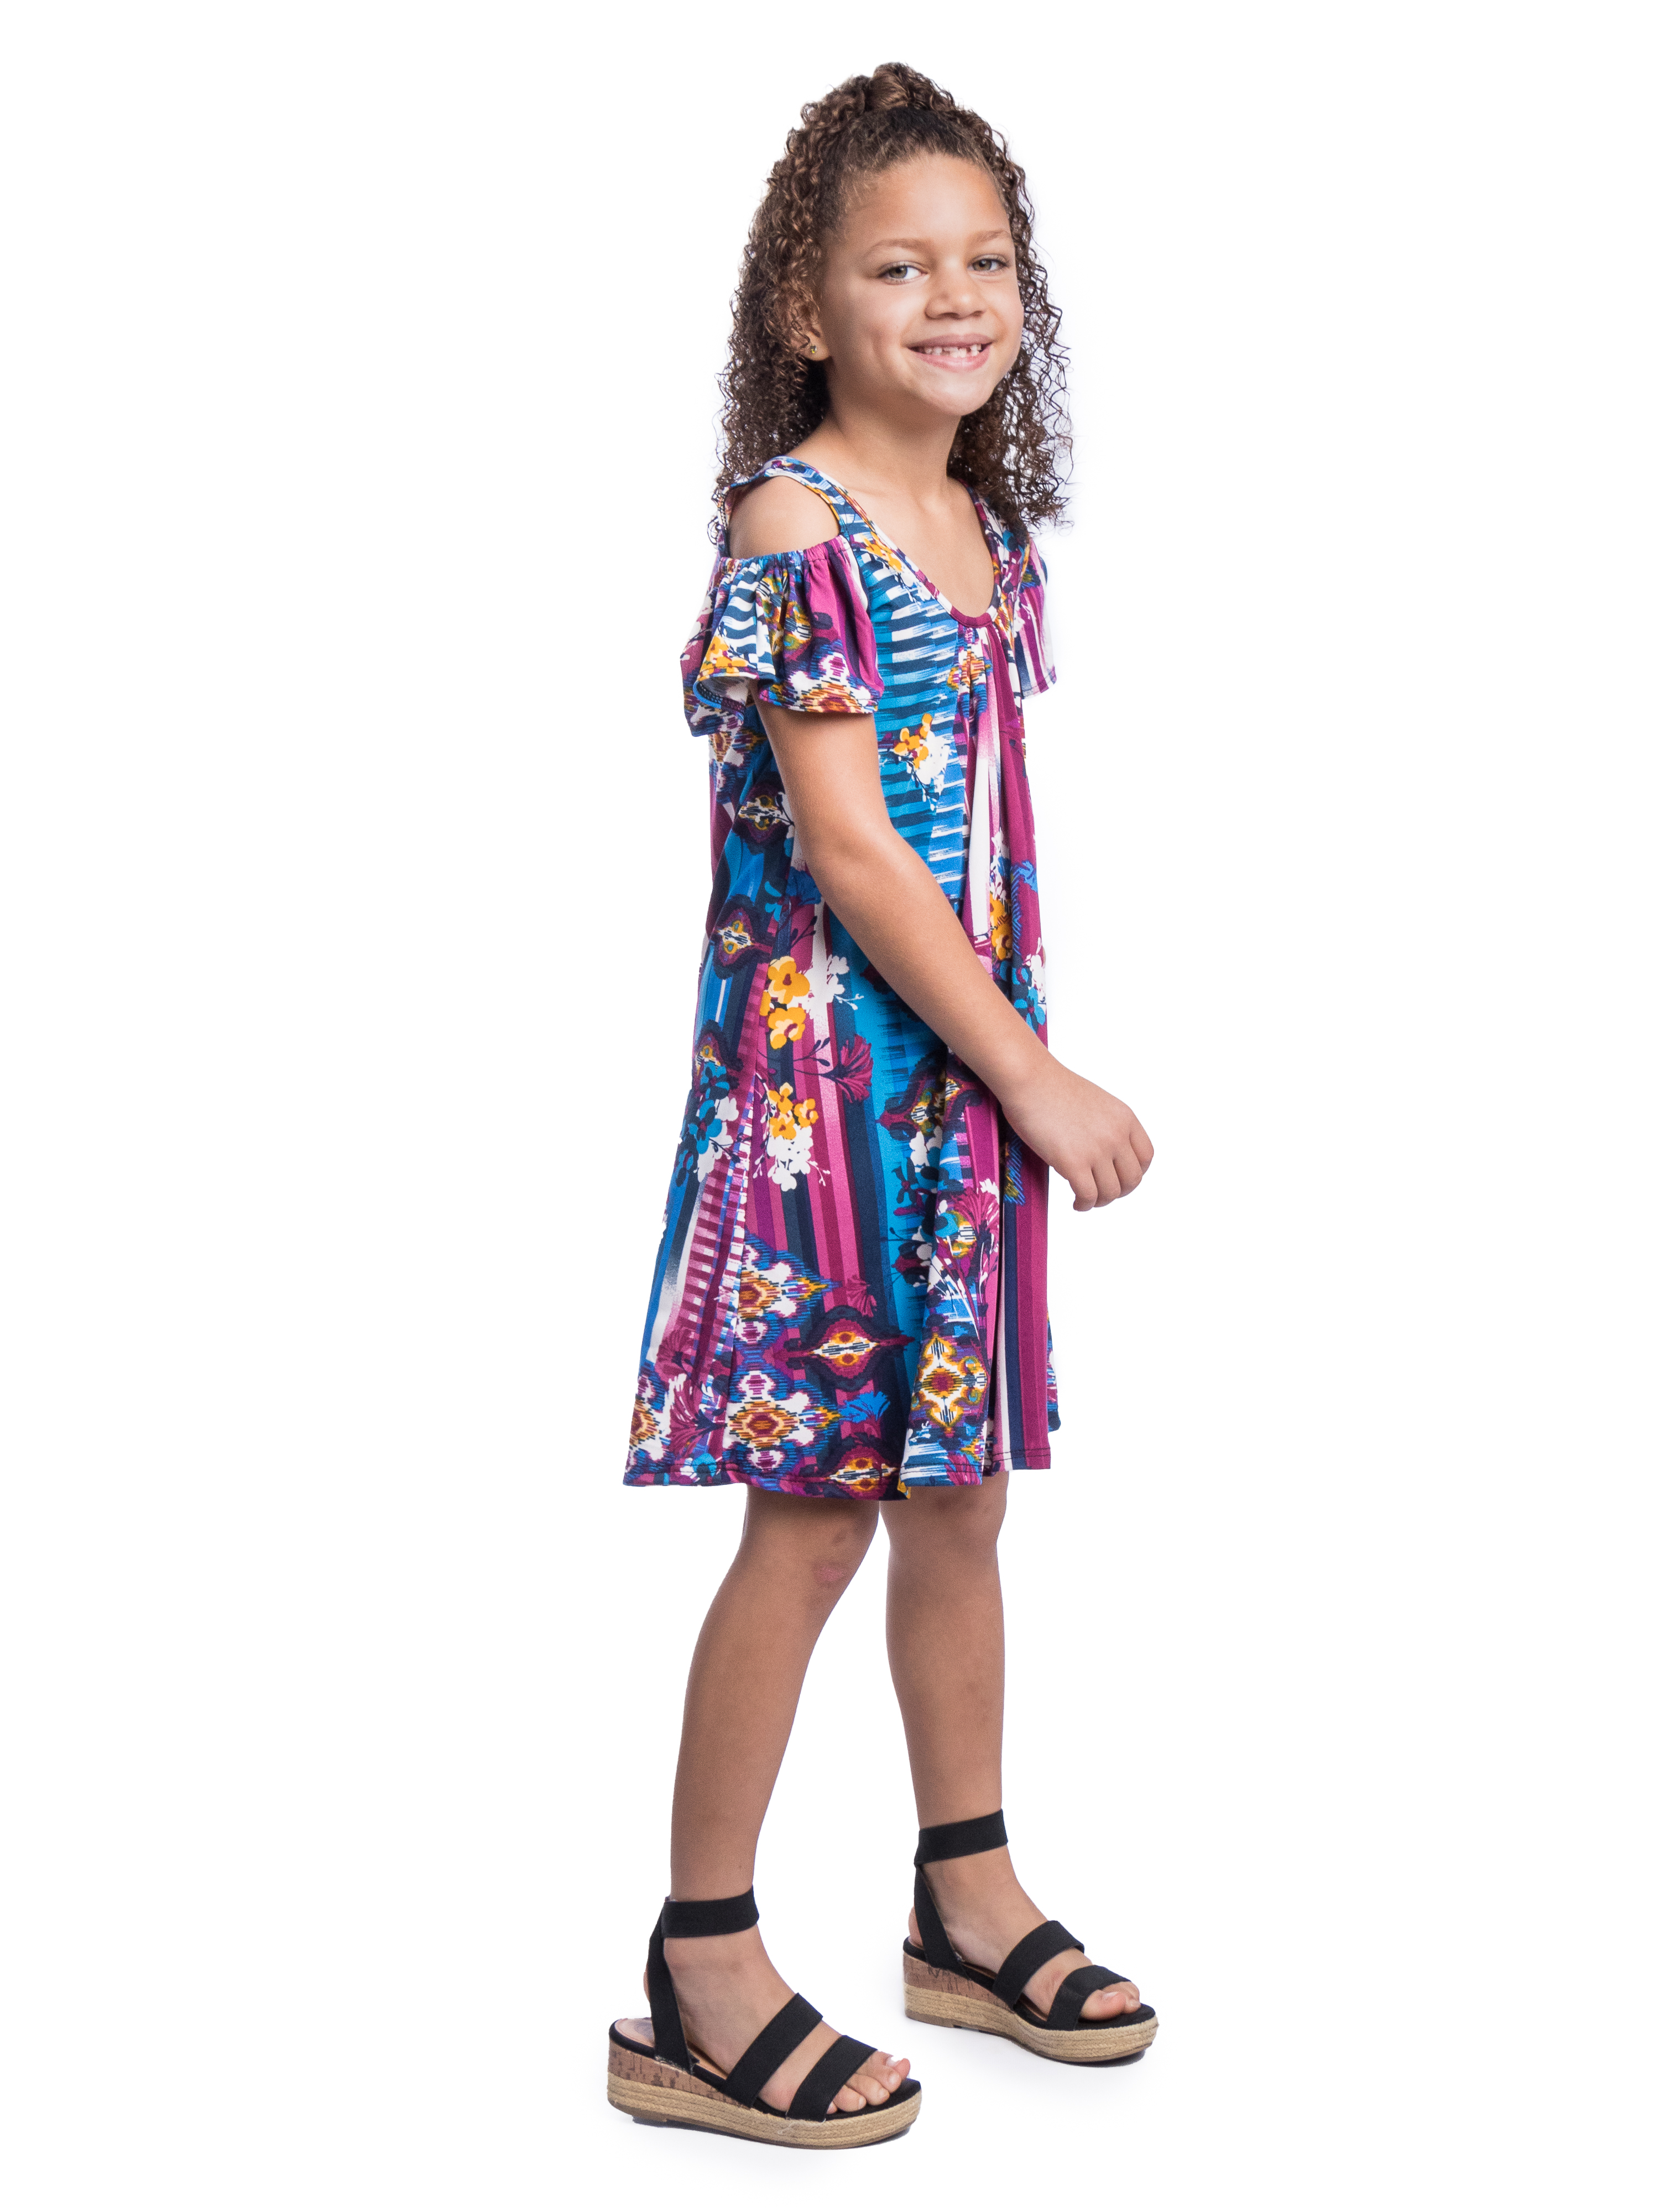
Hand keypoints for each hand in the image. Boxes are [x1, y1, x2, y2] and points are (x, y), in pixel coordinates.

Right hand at [999, 1060, 1153, 1211]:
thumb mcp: (1096, 1102)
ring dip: (1100, 1201)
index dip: (1135, 1173)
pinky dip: (1084, 1205)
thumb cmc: (1051, 1087)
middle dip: (1119, 1191)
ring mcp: (1097, 1150)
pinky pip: (1088, 1196)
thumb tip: (1104, 1153)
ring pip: (1111, 1192)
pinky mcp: (1074, 1163)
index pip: (1146, 1157)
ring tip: (1086, 1200)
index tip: (1121, 1178)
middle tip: (1102, 1193)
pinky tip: (1076, 1203)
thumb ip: (1107, 1125)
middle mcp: (1116, 1135)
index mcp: (1125, 1118)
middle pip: (1132, 1179)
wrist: (1029, 1079)